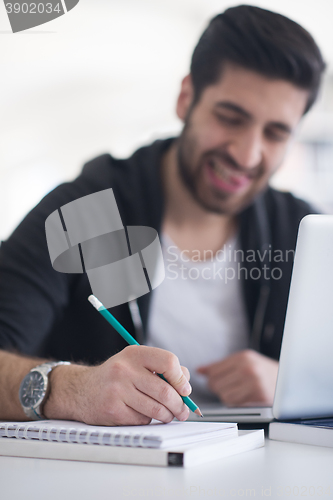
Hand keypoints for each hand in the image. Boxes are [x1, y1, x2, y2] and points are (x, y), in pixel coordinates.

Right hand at [44, 345, 190, 425]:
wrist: (82, 390)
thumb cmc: (116, 376)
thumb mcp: (136, 363)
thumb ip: (162, 368)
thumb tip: (186, 383)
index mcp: (134, 353)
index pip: (168, 362)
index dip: (181, 378)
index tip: (184, 389)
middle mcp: (125, 369)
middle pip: (165, 391)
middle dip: (179, 405)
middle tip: (183, 411)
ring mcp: (117, 390)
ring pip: (156, 409)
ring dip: (167, 416)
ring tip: (167, 415)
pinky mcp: (113, 410)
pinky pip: (142, 420)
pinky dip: (147, 420)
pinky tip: (140, 414)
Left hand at [197, 349, 277, 405]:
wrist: (289, 381)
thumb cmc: (263, 372)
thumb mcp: (243, 362)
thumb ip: (220, 366)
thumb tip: (199, 370)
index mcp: (243, 357)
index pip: (213, 371)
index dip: (213, 379)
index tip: (219, 381)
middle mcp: (248, 368)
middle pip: (215, 384)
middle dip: (220, 388)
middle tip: (232, 387)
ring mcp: (254, 383)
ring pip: (223, 396)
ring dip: (228, 397)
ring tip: (240, 392)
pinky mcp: (259, 396)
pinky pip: (234, 404)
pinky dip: (236, 403)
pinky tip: (246, 397)